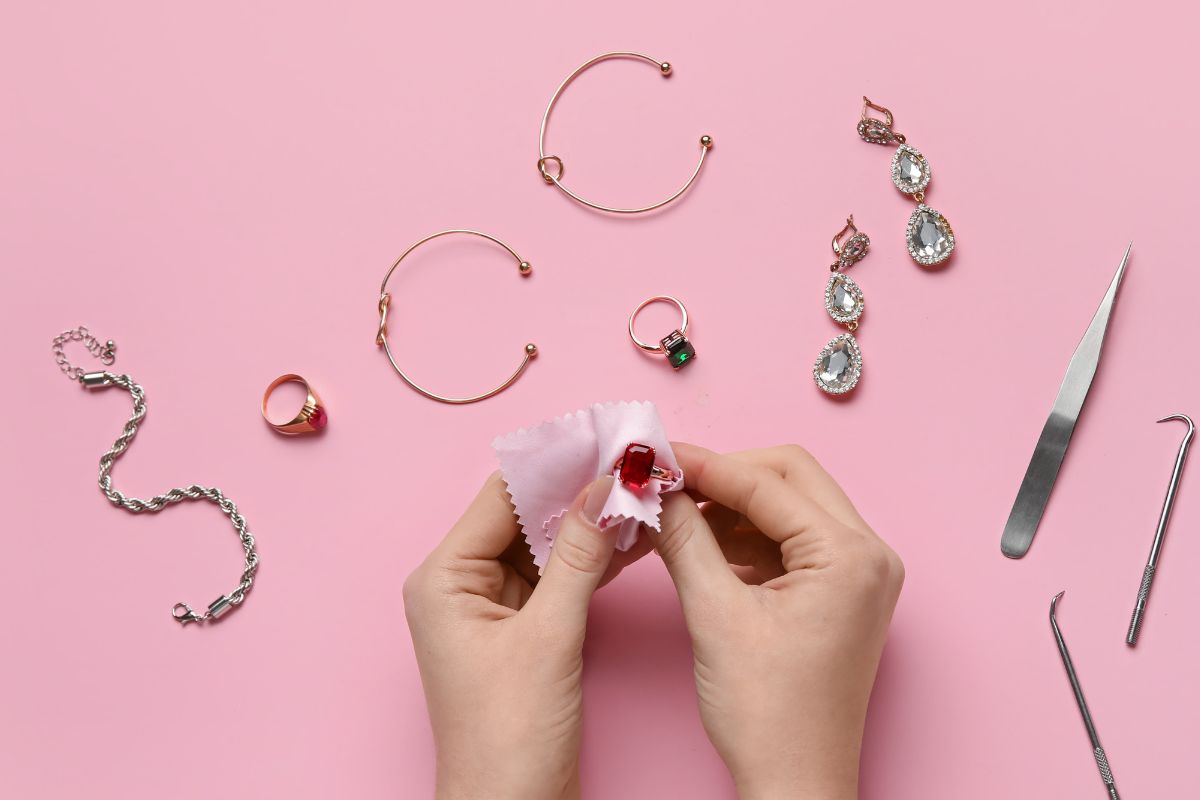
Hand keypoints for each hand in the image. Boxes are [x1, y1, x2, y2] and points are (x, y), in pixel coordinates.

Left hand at [404, 473, 649, 799]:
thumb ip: (580, 555)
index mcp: (444, 577)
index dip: (557, 462)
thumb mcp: (550, 636)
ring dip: (592, 520)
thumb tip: (607, 485)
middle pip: (526, 514)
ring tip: (642, 488)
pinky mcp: (523, 629)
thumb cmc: (509, 738)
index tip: (605, 435)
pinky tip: (633, 534)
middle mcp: (461, 584)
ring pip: (548, 542)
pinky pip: (559, 575)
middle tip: (632, 458)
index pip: (504, 495)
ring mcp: (493, 607)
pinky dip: (594, 557)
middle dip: (579, 488)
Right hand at [655, 444, 903, 799]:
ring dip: (734, 506)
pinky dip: (747, 536)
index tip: (656, 458)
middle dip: (725, 477)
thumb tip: (656, 489)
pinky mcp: (841, 593)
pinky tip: (706, 548)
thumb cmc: (769, 717)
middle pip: (789, 479)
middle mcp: (868, 556)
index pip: (769, 483)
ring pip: (790, 506)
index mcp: (851, 557)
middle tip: (669, 484)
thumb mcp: (715, 615)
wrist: (794, 784)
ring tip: (679, 518)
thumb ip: (684, 539)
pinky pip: (791, 540)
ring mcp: (859, 575)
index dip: (705, 465)